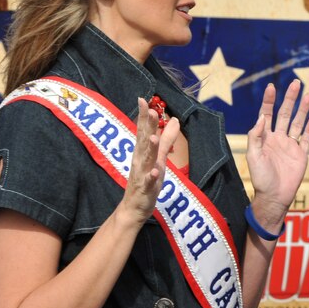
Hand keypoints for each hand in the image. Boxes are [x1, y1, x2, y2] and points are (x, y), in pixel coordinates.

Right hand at [121, 98, 178, 223]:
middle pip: (143, 141)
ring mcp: (142, 175)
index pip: (142, 131)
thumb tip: (175, 120)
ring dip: (150, 149)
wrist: (133, 208)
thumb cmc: (146, 180)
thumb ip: (167, 139)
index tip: (142, 100)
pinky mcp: (146, 189)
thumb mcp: (159, 158)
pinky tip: (155, 171)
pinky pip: (148, 182)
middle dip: (147, 127)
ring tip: (153, 137)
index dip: (143, 116)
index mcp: (142, 152)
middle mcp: (140, 160)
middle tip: (151, 111)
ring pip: (146, 160)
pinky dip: (151, 176)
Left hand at [246, 80, 308, 226]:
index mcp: (265, 137)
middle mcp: (278, 138)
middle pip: (285, 114)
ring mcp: (291, 145)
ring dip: (303, 109)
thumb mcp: (253, 156)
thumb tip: (262, 118)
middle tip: (296, 83)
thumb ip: (256, 136)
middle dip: (290, 98)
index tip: (272, 86)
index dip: (269, 101)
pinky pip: (307, 138)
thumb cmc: (261, 178)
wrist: (275, 196)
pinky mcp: (301, 154)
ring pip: (298, 122)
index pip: (267, 114)